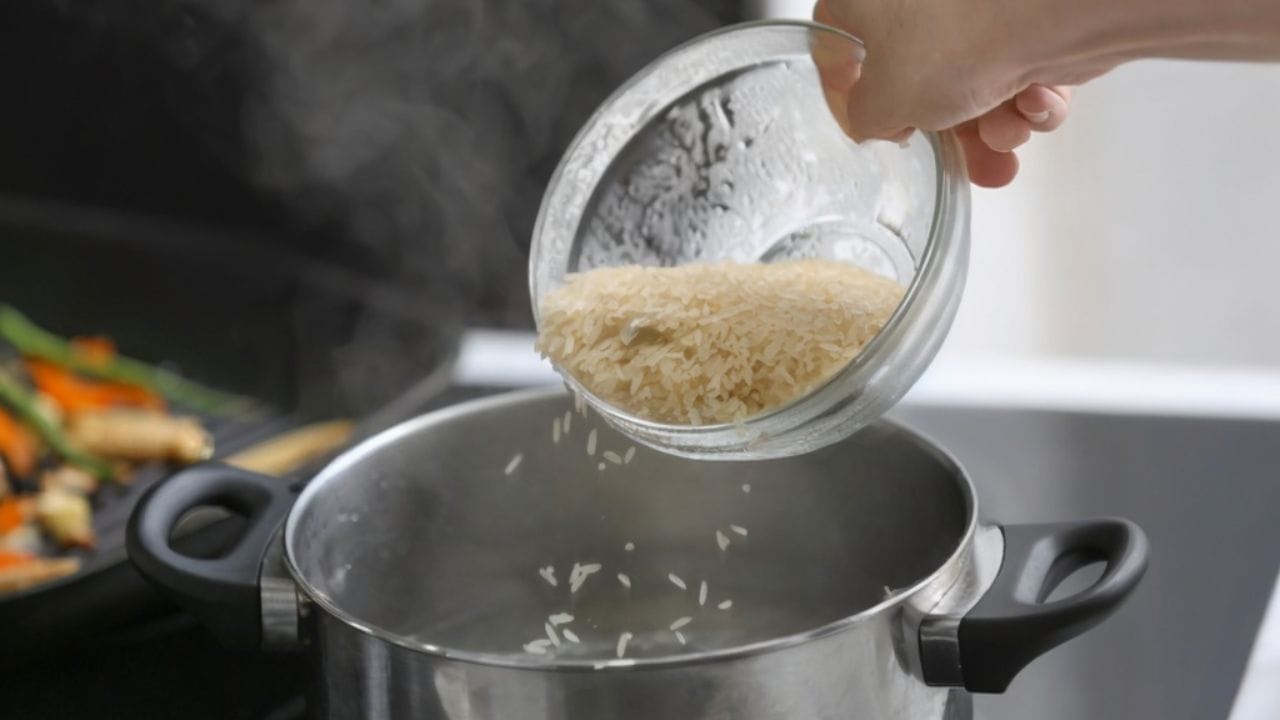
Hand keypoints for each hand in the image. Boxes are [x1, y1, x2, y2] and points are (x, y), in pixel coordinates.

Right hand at [813, 0, 1079, 186]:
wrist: (1051, 13)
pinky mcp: (1029, 17)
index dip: (846, 91)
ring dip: (995, 124)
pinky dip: (1033, 97)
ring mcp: (977, 7)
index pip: (837, 41)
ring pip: (977, 79)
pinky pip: (1023, 67)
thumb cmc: (954, 40)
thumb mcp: (882, 102)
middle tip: (962, 159)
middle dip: (950, 131)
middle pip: (921, 75)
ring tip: (1007, 133)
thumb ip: (865, 117)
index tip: (869, 126)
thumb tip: (876, 119)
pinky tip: (1037, 100)